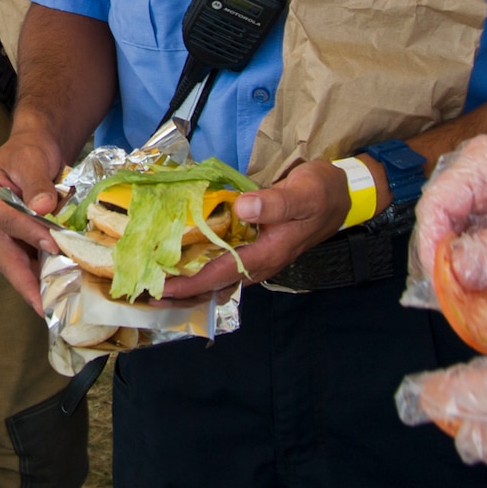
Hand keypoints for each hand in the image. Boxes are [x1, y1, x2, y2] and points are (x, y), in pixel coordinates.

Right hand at [0, 126, 70, 308]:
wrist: (34, 150)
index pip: (7, 222)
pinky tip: (61, 289)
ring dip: (37, 285)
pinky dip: (44, 276)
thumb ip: (36, 183)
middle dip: (27, 283)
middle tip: (47, 306)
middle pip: (6, 258)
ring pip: (17, 267)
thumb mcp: (31, 159)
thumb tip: (43, 206)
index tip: (54, 246)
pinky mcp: (16, 244)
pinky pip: (28, 264)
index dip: (30, 234)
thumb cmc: (28, 152)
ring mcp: (1, 238)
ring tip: (58, 305)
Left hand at [162, 158, 348, 297]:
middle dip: (181, 293)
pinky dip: (199, 270)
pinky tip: (180, 263)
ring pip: (216, 280)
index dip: (190, 283)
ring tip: (155, 283)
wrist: (340, 196)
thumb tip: (243, 207)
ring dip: (187, 284)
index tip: (161, 286)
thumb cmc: (320, 193)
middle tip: (146, 294)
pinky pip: (222, 267)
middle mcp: (259, 263)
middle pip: (214, 287)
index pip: (221, 274)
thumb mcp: (302, 193)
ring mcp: (256, 259)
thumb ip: (274, 203)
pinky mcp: (253, 250)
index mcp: (268, 254)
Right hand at [414, 124, 486, 292]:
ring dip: (466, 269)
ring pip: (463, 237)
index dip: (431, 245)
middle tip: (451, 298)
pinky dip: (486, 269)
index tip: (438, 282)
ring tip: (469, 301)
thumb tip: (455, 274)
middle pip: (444, 221)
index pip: (436, 204)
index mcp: (483, 162)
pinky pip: (485, 245)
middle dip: (446, 260)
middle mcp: (483, 176)